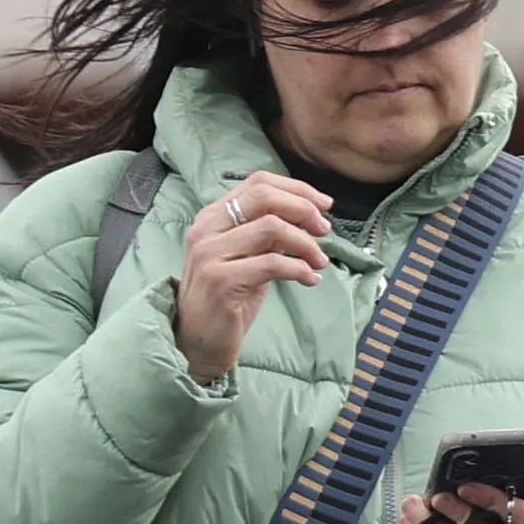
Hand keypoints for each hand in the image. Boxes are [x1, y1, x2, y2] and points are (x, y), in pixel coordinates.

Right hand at [174, 173, 334, 380]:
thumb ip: (268, 234)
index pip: (258, 183)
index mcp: (213, 216)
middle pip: (264, 197)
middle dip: (304, 210)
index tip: (324, 206)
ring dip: (307, 244)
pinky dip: (300, 269)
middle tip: (325, 231)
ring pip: (272, 228)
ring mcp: (209, 253)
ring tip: (319, 262)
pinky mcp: (220, 280)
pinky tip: (310, 280)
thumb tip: (308, 217)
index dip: (297, 189)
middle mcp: (206, 228)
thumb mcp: (248, 257)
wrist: (199, 340)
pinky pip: (272, 263)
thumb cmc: (228, 297)